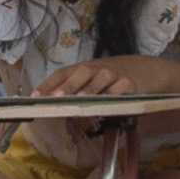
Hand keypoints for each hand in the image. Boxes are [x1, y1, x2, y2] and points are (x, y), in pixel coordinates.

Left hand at [38, 59, 152, 99]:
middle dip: (67, 86)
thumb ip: (76, 94)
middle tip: (55, 97)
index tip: (34, 96)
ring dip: (89, 88)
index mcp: (83, 69)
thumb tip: (54, 109)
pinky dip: (113, 93)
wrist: (145, 69)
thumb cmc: (112, 79)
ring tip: (79, 99)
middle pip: (80, 73)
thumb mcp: (93, 82)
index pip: (62, 73)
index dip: (48, 84)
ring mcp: (114, 75)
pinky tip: (107, 102)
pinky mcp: (130, 82)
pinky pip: (121, 87)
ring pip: (100, 78)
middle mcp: (96, 69)